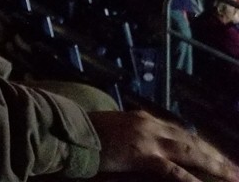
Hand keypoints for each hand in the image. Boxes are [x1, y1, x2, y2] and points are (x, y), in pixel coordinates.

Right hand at [90, 111, 238, 181]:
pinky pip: (173, 171)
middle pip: (192, 140)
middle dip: (216, 156)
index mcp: (144, 118)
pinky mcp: (142, 155)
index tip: (217, 155)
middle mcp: (150, 125)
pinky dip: (192, 180)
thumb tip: (146, 144)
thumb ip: (132, 133)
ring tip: (233, 176)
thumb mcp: (114, 128)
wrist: (70, 132)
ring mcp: (148, 139)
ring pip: (191, 152)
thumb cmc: (87, 133)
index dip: (202, 145)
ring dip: (215, 166)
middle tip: (236, 169)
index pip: (181, 131)